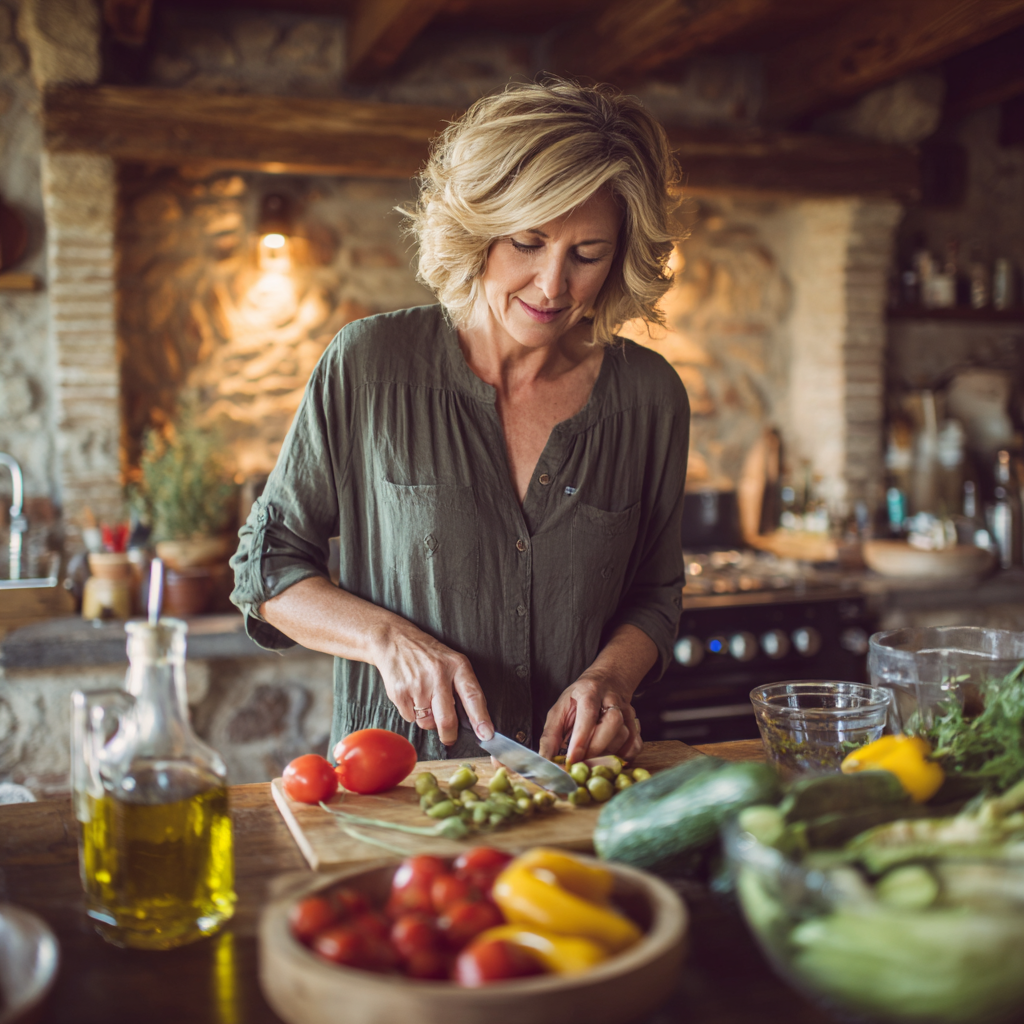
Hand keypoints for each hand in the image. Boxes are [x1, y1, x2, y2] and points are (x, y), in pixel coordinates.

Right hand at [373, 621, 493, 746]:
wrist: (393, 639)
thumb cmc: (426, 653)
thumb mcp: (450, 660)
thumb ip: (461, 685)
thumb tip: (472, 720)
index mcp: (456, 665)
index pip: (473, 696)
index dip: (481, 718)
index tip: (486, 734)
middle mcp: (438, 675)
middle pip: (447, 719)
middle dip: (449, 736)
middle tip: (449, 738)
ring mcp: (417, 685)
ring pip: (426, 722)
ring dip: (427, 720)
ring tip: (424, 700)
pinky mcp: (399, 692)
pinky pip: (409, 718)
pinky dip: (411, 713)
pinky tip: (410, 694)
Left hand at [538, 675, 642, 764]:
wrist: (606, 681)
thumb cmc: (578, 699)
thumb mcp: (559, 709)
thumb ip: (551, 735)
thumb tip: (546, 760)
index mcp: (589, 691)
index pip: (588, 714)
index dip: (581, 739)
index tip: (572, 759)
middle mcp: (611, 698)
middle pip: (612, 722)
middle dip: (596, 747)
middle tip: (581, 763)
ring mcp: (626, 710)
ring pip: (625, 734)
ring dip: (607, 753)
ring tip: (592, 759)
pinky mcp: (635, 722)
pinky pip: (635, 743)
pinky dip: (625, 756)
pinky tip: (610, 759)